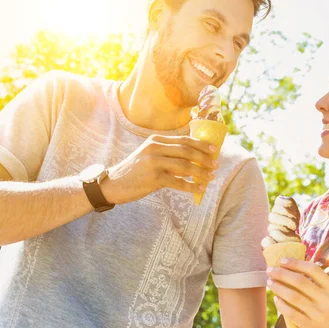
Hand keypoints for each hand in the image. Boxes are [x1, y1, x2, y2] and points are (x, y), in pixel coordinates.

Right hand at [101, 134, 217, 204]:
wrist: (113, 184)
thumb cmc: (136, 171)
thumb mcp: (150, 155)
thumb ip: (168, 153)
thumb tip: (194, 156)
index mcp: (156, 140)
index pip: (184, 140)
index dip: (201, 144)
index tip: (215, 150)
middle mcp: (155, 148)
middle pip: (187, 151)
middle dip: (204, 158)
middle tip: (215, 165)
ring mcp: (154, 162)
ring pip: (185, 166)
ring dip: (200, 172)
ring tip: (210, 177)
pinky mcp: (153, 178)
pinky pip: (178, 182)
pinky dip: (190, 186)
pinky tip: (199, 188)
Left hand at [266, 258, 328, 327]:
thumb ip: (319, 282)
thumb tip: (295, 267)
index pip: (313, 270)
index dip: (296, 263)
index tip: (282, 260)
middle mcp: (326, 299)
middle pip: (300, 281)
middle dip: (282, 273)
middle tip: (270, 269)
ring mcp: (318, 314)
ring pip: (293, 296)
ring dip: (278, 287)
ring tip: (270, 282)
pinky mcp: (310, 326)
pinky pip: (291, 313)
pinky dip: (281, 305)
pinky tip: (276, 299)